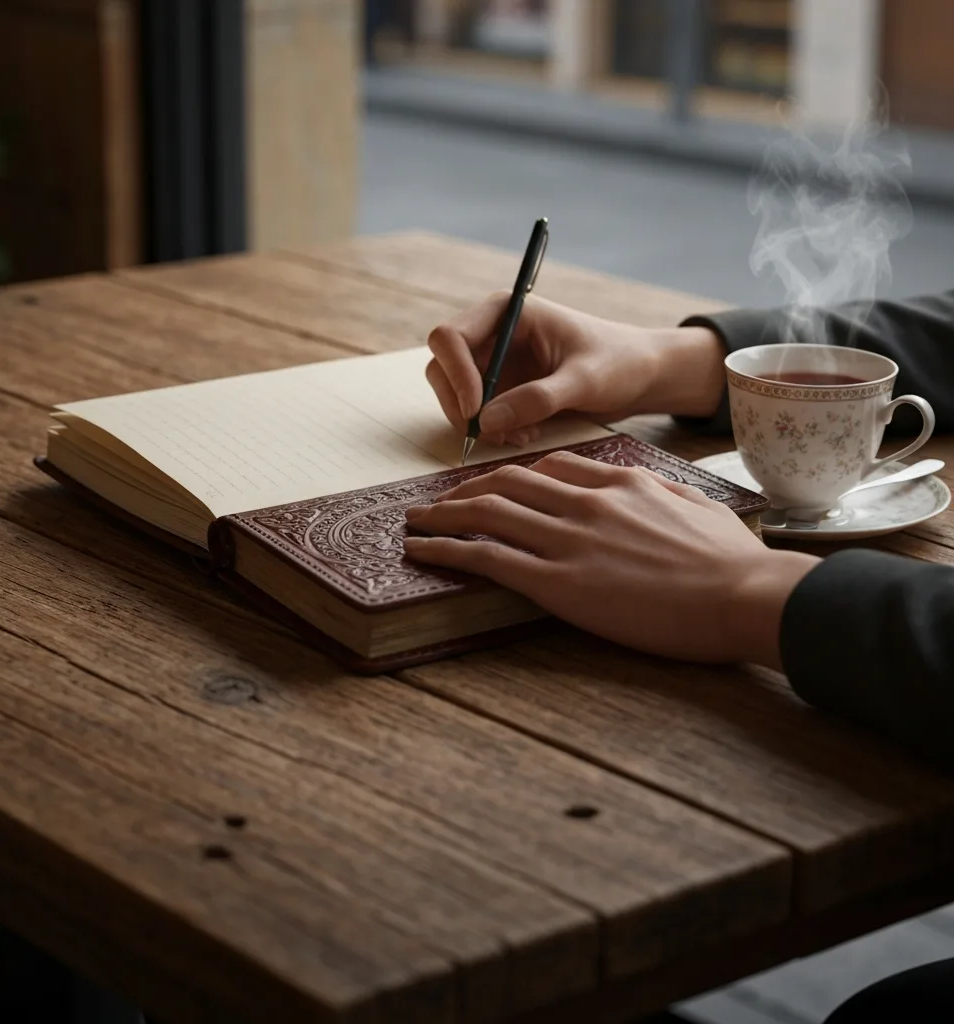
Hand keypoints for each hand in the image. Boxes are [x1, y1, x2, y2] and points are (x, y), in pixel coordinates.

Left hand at [404, 452, 819, 666]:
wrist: (744, 594)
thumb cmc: (732, 559)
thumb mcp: (696, 506)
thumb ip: (658, 491)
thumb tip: (638, 488)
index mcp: (618, 482)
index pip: (550, 466)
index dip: (511, 475)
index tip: (493, 487)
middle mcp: (585, 502)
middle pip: (507, 482)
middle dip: (466, 489)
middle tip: (440, 501)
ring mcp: (568, 540)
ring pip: (487, 513)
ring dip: (442, 515)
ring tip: (415, 521)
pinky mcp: (558, 583)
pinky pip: (487, 557)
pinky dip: (447, 550)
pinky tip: (422, 551)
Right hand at [425, 293, 725, 445]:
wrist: (639, 376)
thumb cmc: (619, 363)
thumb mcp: (584, 380)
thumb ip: (537, 399)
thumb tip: (486, 422)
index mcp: (506, 312)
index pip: (450, 337)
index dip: (456, 375)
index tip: (477, 412)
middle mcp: (491, 333)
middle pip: (442, 368)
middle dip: (462, 406)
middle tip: (495, 434)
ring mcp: (492, 362)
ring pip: (453, 395)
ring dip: (478, 422)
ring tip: (519, 436)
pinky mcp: (499, 388)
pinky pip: (475, 413)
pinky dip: (492, 430)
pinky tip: (525, 435)